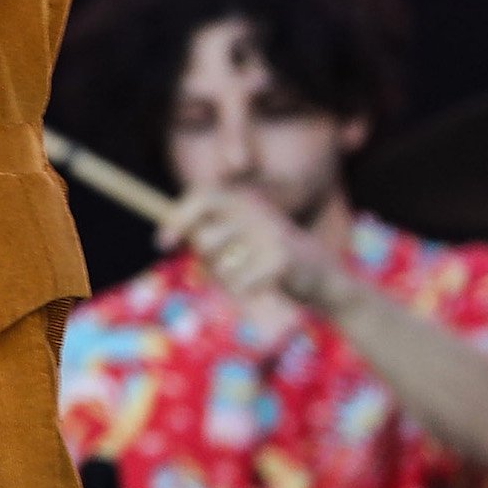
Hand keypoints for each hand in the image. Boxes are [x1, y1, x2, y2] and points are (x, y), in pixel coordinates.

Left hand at [162, 186, 346, 314]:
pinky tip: (267, 285)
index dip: (178, 217)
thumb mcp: (240, 241)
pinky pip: (240, 284)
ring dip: (231, 278)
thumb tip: (163, 234)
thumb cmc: (271, 261)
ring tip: (255, 272)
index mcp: (246, 201)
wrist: (325, 280)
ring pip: (221, 266)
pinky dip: (247, 291)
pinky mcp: (279, 258)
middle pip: (204, 239)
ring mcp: (269, 233)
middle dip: (208, 260)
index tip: (161, 243)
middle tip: (231, 264)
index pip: (202, 195)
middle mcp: (256, 210)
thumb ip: (208, 234)